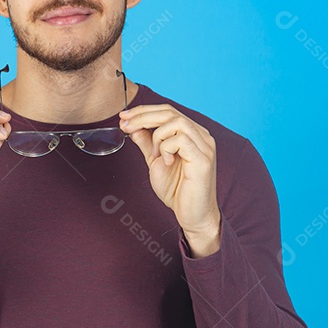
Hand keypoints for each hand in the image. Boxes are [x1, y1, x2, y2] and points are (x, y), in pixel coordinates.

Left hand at [119, 104, 221, 255]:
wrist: (192, 215)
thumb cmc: (178, 190)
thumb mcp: (155, 162)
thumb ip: (147, 144)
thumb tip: (134, 127)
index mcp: (191, 134)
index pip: (167, 111)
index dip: (143, 111)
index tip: (123, 117)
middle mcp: (201, 136)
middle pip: (170, 112)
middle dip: (142, 116)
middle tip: (125, 125)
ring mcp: (204, 146)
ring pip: (176, 122)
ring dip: (158, 136)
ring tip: (155, 155)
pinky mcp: (203, 159)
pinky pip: (182, 140)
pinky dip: (167, 148)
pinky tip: (166, 162)